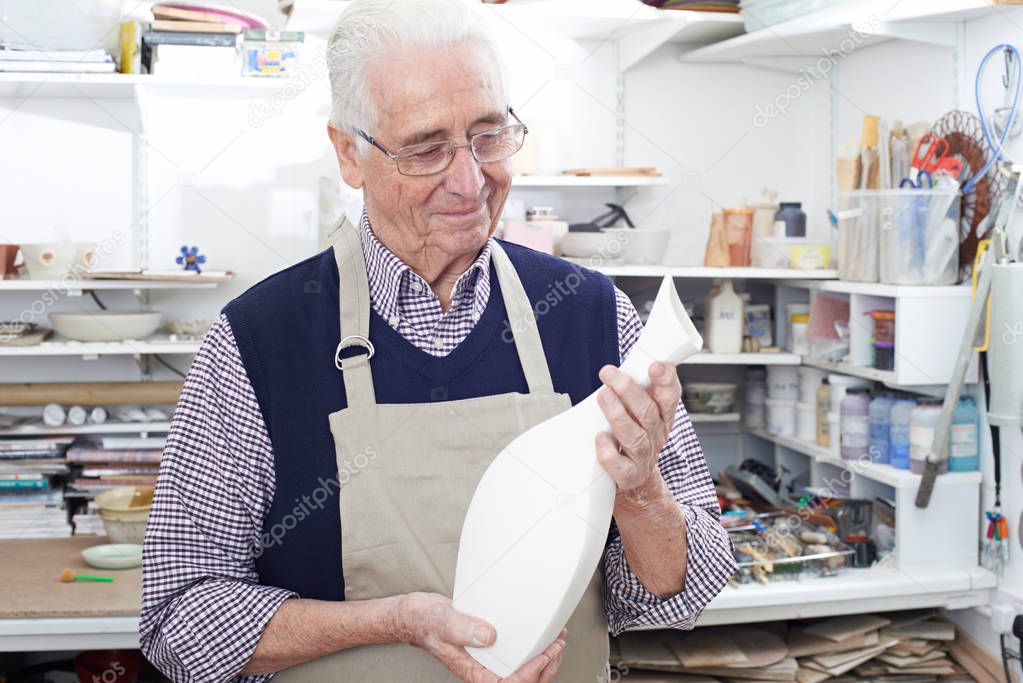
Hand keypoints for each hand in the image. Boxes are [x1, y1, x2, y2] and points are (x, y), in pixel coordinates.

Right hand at [395, 592, 565, 681]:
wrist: (416, 616)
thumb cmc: (424, 622)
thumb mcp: (443, 622)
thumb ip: (464, 628)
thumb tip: (489, 635)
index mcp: (473, 671)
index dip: (531, 673)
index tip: (545, 654)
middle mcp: (483, 669)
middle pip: (521, 681)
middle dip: (545, 666)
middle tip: (558, 646)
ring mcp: (488, 660)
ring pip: (523, 671)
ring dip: (543, 660)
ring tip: (556, 643)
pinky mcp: (491, 648)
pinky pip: (517, 657)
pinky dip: (533, 650)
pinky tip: (541, 638)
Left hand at [594, 362, 680, 502]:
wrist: (635, 481)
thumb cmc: (633, 437)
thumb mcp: (639, 411)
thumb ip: (635, 389)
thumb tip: (622, 363)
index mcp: (662, 417)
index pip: (670, 396)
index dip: (666, 381)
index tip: (655, 366)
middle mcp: (656, 435)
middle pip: (648, 413)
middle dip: (629, 391)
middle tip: (609, 373)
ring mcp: (644, 457)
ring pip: (635, 437)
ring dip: (618, 415)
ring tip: (603, 396)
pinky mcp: (629, 476)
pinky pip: (621, 467)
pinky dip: (609, 453)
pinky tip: (600, 438)